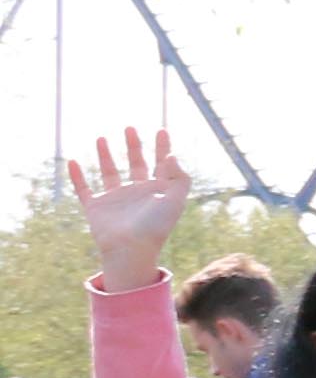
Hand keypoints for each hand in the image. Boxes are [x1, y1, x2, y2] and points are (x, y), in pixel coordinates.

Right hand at [67, 128, 190, 293]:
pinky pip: (84, 190)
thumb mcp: (175, 201)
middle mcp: (137, 193)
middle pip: (136, 164)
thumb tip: (172, 155)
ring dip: (106, 156)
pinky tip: (73, 162)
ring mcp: (116, 200)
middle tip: (130, 128)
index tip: (162, 130)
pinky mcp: (96, 208)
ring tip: (102, 138)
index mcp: (157, 192)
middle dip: (134, 146)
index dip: (163, 148)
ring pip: (110, 173)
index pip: (161, 164)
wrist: (130, 250)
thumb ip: (178, 178)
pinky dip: (78, 177)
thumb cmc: (156, 227)